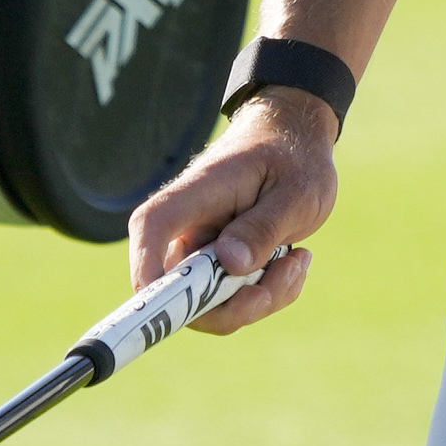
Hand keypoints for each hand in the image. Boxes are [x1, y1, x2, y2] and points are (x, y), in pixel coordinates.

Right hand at [125, 89, 336, 336]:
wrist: (298, 140)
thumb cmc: (295, 157)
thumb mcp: (298, 191)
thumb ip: (264, 226)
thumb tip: (230, 264)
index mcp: (200, 192)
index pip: (152, 226)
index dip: (147, 267)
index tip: (169, 301)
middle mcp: (191, 223)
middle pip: (179, 285)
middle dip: (230, 305)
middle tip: (278, 284)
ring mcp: (205, 247)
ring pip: (211, 301)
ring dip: (259, 298)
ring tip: (298, 262)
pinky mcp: (221, 264)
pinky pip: (234, 299)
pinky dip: (267, 293)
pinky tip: (294, 261)